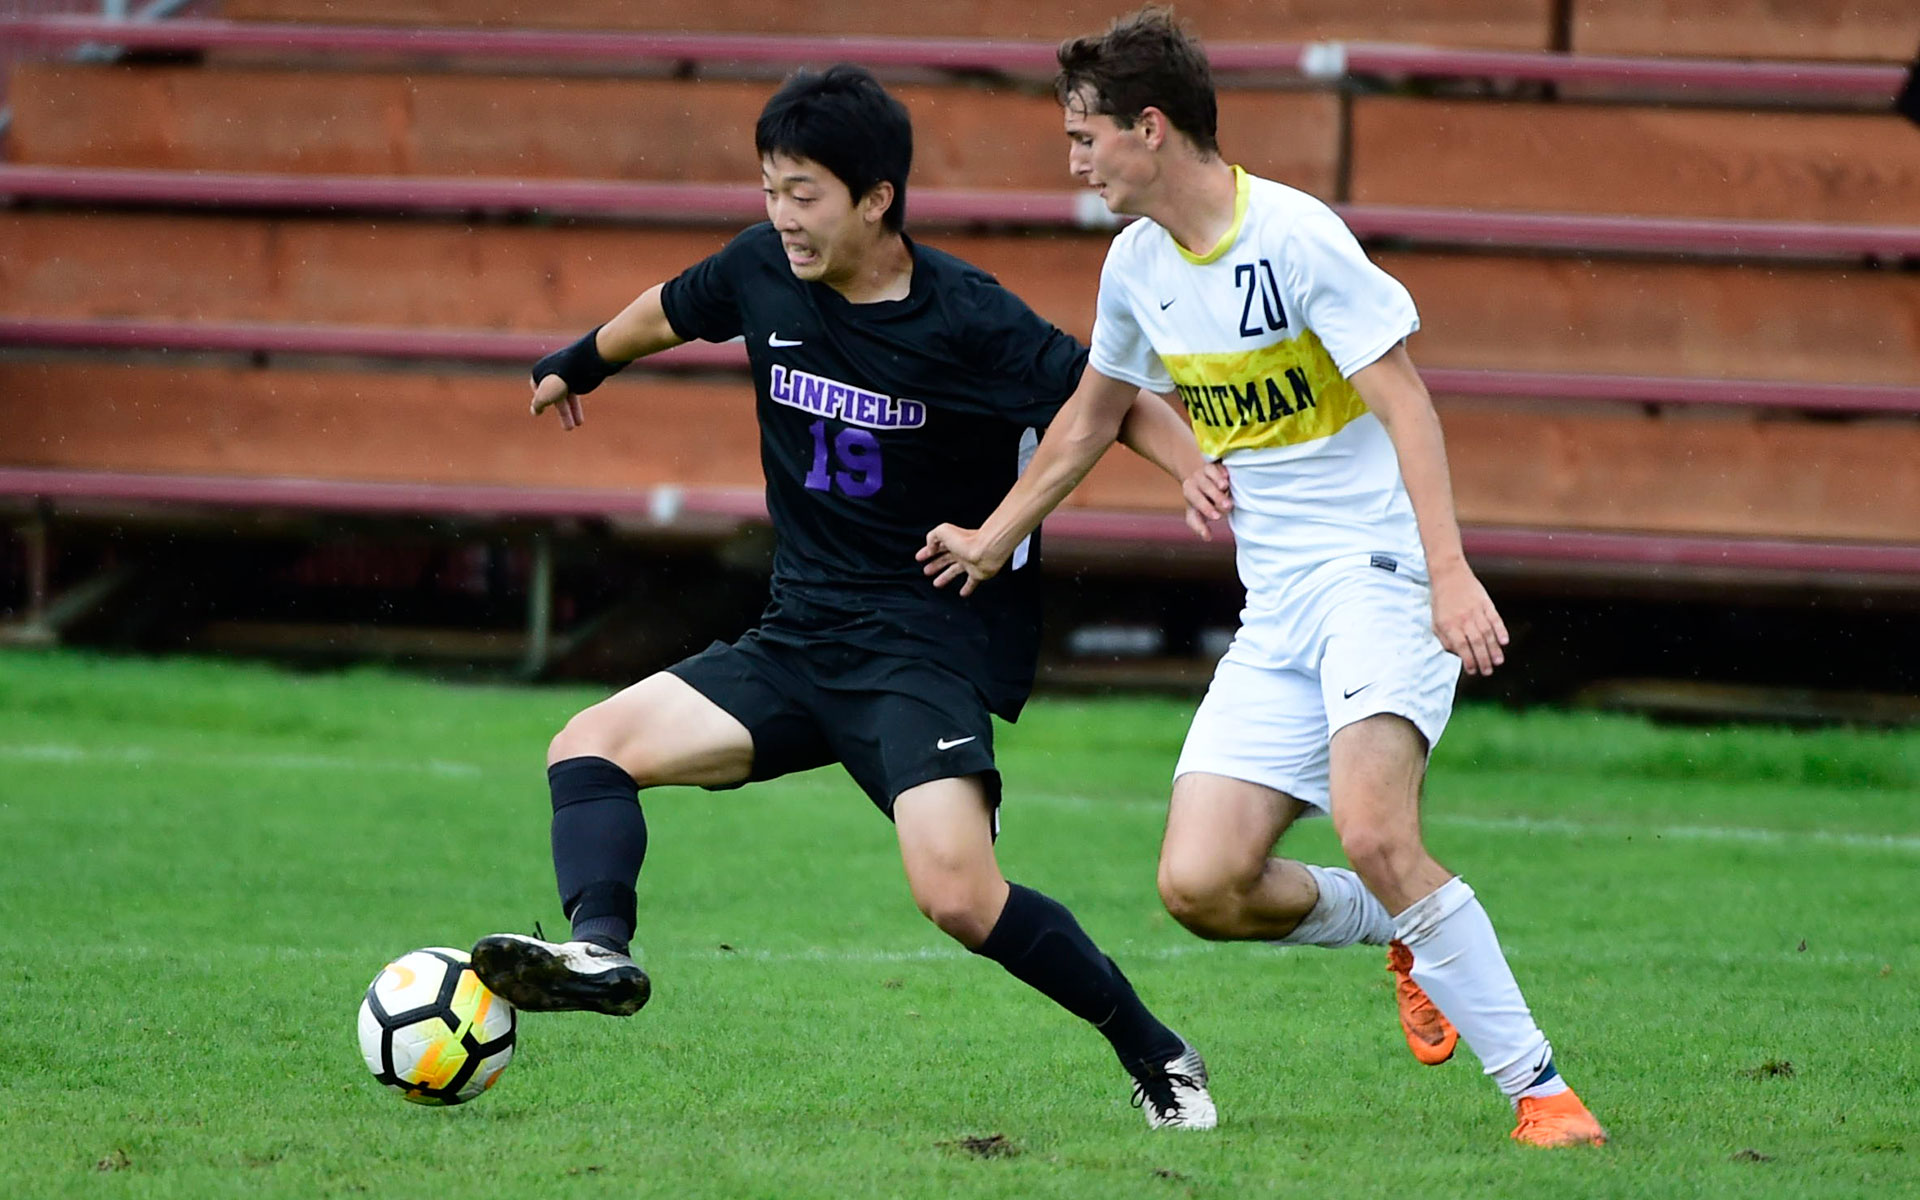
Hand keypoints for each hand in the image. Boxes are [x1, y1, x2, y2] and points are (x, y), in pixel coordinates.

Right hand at [531, 373, 584, 430]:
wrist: (581, 367)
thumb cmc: (558, 381)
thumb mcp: (543, 396)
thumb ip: (538, 405)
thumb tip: (535, 411)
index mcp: (541, 371)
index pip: (536, 388)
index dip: (539, 400)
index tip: (541, 410)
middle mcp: (553, 372)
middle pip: (555, 397)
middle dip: (563, 413)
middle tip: (568, 428)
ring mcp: (567, 375)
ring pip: (567, 397)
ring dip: (572, 413)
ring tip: (578, 425)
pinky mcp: (579, 378)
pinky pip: (576, 394)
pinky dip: (577, 407)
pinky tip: (580, 417)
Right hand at [918, 524, 1005, 596]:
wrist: (986, 550)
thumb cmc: (967, 540)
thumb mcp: (943, 531)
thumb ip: (932, 537)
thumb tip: (930, 548)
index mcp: (952, 541)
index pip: (936, 546)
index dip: (927, 552)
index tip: (919, 558)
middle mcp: (961, 551)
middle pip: (945, 559)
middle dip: (935, 565)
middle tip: (927, 571)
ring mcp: (969, 562)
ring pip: (954, 571)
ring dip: (945, 577)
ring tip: (937, 583)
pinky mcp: (977, 573)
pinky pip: (971, 582)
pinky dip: (967, 588)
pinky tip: (962, 593)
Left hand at [1182, 460, 1232, 540]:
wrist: (1194, 471)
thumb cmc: (1198, 498)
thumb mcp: (1195, 511)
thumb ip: (1198, 524)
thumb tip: (1207, 537)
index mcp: (1190, 492)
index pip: (1196, 501)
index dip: (1206, 509)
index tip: (1217, 517)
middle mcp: (1196, 480)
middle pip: (1204, 487)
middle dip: (1216, 497)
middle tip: (1228, 507)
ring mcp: (1205, 470)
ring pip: (1209, 473)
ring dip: (1218, 480)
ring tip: (1225, 487)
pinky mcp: (1215, 461)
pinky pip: (1218, 463)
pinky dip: (1222, 469)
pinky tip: (1228, 475)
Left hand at [1431, 561, 1508, 675]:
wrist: (1449, 573)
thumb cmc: (1442, 598)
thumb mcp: (1435, 621)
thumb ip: (1444, 639)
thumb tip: (1456, 653)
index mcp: (1449, 624)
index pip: (1460, 647)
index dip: (1468, 661)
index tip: (1473, 670)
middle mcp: (1463, 619)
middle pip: (1476, 643)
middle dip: (1483, 660)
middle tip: (1488, 671)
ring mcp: (1476, 610)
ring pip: (1487, 633)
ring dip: (1494, 649)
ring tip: (1498, 661)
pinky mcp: (1486, 603)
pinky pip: (1495, 619)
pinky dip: (1501, 630)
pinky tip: (1505, 641)